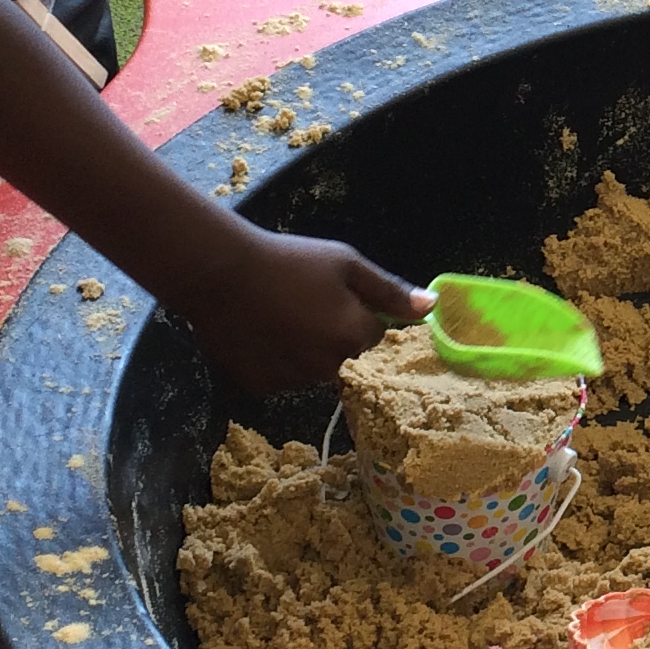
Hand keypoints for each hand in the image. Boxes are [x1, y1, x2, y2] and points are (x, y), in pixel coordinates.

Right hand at [184, 231, 428, 394]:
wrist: (218, 273)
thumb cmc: (288, 260)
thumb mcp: (346, 264)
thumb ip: (390, 291)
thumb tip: (431, 308)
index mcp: (352, 336)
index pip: (373, 333)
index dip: (355, 311)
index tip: (329, 292)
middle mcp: (327, 367)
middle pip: (344, 354)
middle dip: (331, 333)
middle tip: (300, 302)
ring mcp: (292, 381)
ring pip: (313, 367)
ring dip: (304, 348)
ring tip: (276, 314)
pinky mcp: (261, 388)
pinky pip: (282, 376)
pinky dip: (275, 360)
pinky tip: (259, 332)